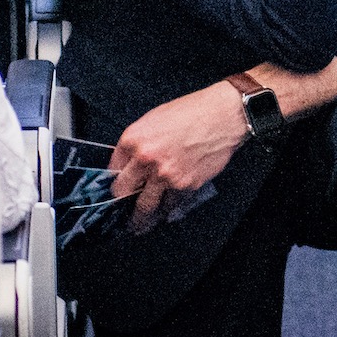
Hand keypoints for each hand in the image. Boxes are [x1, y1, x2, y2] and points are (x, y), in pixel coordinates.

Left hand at [111, 81, 249, 232]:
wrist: (222, 116)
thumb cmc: (192, 112)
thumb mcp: (154, 119)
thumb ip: (139, 142)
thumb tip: (130, 162)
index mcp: (135, 139)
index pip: (113, 169)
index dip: (115, 180)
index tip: (117, 188)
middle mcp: (147, 159)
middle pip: (123, 193)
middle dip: (122, 204)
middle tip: (122, 213)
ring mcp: (166, 175)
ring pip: (147, 207)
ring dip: (143, 217)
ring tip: (141, 224)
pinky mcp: (186, 185)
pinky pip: (172, 204)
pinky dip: (169, 208)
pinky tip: (166, 211)